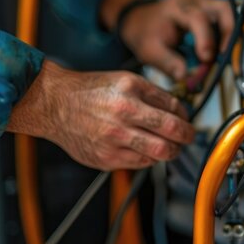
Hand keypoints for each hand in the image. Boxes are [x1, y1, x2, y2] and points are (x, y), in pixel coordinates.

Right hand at [7, 60, 194, 170]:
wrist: (55, 105)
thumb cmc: (91, 91)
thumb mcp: (125, 79)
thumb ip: (153, 95)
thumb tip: (180, 112)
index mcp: (130, 90)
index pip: (173, 108)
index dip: (185, 117)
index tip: (186, 120)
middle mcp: (123, 114)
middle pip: (172, 132)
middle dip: (186, 136)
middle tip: (188, 137)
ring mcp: (114, 138)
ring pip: (160, 153)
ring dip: (171, 151)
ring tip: (171, 147)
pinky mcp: (106, 158)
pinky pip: (141, 163)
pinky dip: (150, 158)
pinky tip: (147, 150)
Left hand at [119, 0, 233, 79]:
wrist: (143, 21)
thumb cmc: (147, 35)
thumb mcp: (150, 51)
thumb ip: (168, 63)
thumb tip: (186, 76)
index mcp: (177, 7)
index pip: (198, 18)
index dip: (206, 39)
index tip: (206, 59)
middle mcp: (194, 0)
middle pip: (223, 8)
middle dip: (228, 33)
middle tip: (226, 57)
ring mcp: (205, 2)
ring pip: (229, 13)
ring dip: (231, 35)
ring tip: (224, 57)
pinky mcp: (211, 9)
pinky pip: (226, 19)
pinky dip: (228, 35)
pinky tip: (222, 52)